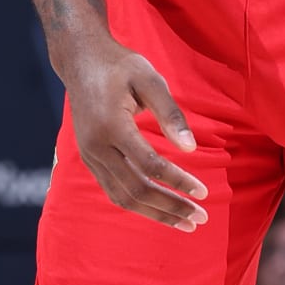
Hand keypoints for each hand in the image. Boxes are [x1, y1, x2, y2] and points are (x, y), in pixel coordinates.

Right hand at [65, 39, 208, 232]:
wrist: (81, 61)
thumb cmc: (120, 66)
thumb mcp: (150, 79)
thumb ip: (170, 114)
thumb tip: (190, 149)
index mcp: (111, 125)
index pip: (149, 164)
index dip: (178, 181)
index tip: (204, 193)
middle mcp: (96, 146)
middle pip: (135, 189)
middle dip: (170, 207)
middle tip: (201, 217)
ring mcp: (89, 156)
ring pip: (122, 197)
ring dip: (156, 213)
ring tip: (186, 223)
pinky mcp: (90, 160)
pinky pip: (114, 191)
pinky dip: (139, 204)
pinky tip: (161, 210)